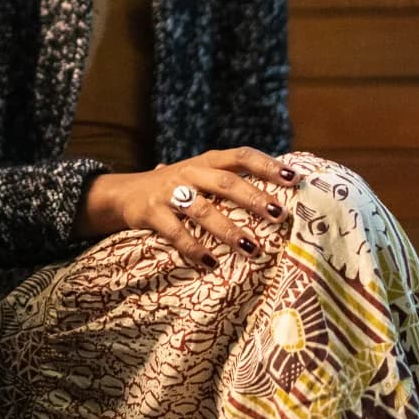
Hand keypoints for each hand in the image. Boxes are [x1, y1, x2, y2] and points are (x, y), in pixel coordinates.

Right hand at [80, 147, 296, 266]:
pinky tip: (211, 263)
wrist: (124, 193)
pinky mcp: (151, 212)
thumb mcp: (200, 175)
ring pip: (203, 209)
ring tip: (252, 249)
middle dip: (254, 198)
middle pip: (225, 182)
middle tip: (279, 215)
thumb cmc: (177, 187)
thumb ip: (230, 177)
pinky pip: (176, 232)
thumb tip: (280, 185)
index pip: (241, 156)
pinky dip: (194, 248)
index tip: (294, 179)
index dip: (267, 165)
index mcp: (206, 161)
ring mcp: (169, 192)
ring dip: (229, 230)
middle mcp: (189, 172)